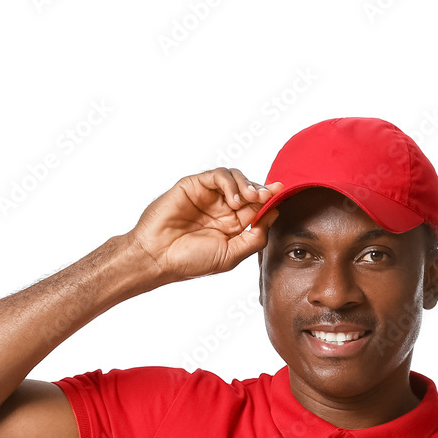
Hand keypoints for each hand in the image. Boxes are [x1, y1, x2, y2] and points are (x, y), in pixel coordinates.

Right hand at [125, 168, 282, 285]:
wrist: (158, 257)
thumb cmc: (191, 261)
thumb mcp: (231, 255)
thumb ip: (254, 238)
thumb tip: (274, 215)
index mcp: (232, 226)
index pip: (257, 208)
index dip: (269, 200)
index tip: (280, 194)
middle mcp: (221, 209)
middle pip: (248, 189)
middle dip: (261, 190)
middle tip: (267, 195)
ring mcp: (208, 196)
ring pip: (235, 178)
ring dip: (247, 184)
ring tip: (249, 199)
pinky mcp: (194, 186)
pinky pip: (217, 175)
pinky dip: (230, 182)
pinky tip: (233, 199)